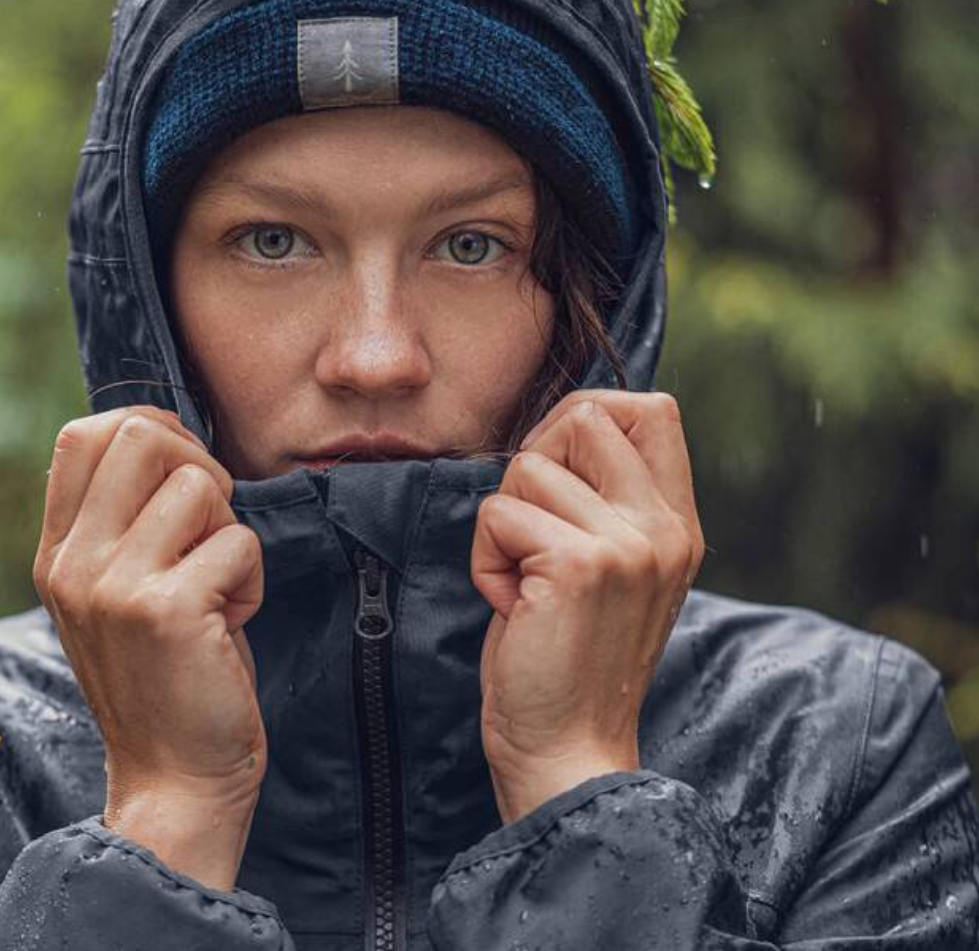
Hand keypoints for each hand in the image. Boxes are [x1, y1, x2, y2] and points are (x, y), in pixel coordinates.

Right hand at [33, 405, 267, 816]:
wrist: (174, 780)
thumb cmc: (166, 674)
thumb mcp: (118, 592)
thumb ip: (123, 521)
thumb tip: (167, 436)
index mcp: (57, 553)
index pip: (83, 435)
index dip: (150, 429)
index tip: (186, 473)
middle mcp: (73, 563)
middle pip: (141, 435)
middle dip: (199, 466)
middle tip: (210, 529)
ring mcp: (113, 585)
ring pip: (199, 484)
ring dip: (229, 529)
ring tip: (217, 586)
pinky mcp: (166, 610)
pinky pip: (238, 542)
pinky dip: (251, 578)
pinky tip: (230, 621)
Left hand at [469, 390, 704, 822]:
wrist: (568, 752)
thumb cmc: (568, 658)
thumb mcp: (614, 570)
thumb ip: (606, 500)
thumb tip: (562, 425)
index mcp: (676, 524)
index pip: (652, 408)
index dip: (586, 420)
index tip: (556, 476)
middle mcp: (664, 527)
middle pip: (586, 415)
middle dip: (535, 460)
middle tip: (530, 532)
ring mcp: (629, 544)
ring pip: (528, 466)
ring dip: (503, 525)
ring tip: (525, 584)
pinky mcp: (579, 564)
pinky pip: (498, 514)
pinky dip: (485, 559)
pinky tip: (512, 605)